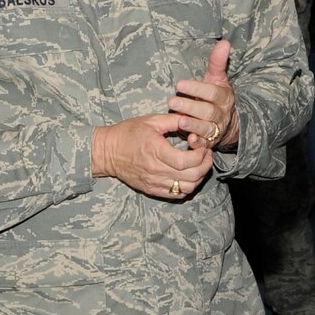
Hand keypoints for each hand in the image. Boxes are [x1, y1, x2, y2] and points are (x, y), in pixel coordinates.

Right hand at [93, 112, 215, 199]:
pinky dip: (188, 186)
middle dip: (205, 165)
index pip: (186, 161)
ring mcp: (154, 182)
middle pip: (191, 176)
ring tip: (200, 165)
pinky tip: (188, 175)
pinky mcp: (152, 189)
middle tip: (207, 154)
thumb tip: (193, 119)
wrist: (107, 152)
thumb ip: (174, 120)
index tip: (203, 146)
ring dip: (199, 177)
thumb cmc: (128, 133)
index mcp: (156, 151)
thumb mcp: (151, 120)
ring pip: (187, 188)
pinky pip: (177, 194)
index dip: (200, 155)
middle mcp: (156, 170)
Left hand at [170, 38, 239, 152]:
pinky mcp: (210, 142)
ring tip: (180, 121)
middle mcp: (222, 114)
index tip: (179, 84)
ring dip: (193, 125)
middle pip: (208, 111)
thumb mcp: (217, 79)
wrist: (227, 123)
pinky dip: (198, 143)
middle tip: (172, 101)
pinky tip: (190, 140)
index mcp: (224, 97)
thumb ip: (217, 62)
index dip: (197, 88)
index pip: (212, 92)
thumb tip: (224, 42)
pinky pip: (205, 144)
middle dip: (190, 107)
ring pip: (206, 128)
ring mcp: (216, 129)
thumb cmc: (216, 97)